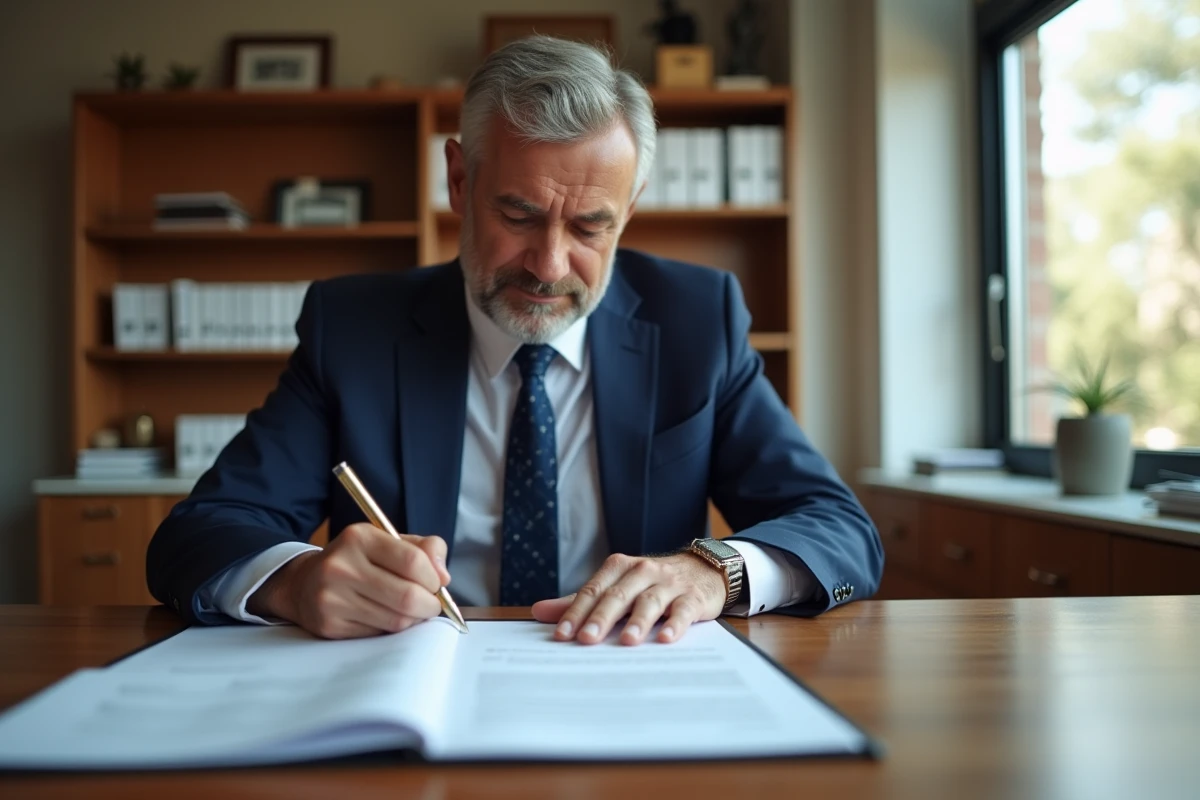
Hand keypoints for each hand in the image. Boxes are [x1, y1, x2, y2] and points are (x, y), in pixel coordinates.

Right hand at [247, 524, 450, 639]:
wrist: (304, 584)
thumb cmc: (357, 561)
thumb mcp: (387, 542)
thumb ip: (423, 550)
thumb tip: (444, 576)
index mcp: (359, 538)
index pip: (413, 561)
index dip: (434, 578)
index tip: (436, 583)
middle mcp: (341, 566)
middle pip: (407, 596)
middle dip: (430, 604)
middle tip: (431, 604)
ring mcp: (332, 598)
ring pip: (396, 620)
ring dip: (414, 619)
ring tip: (411, 610)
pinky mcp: (329, 626)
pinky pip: (379, 634)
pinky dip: (392, 629)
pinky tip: (386, 617)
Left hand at [531, 552, 726, 645]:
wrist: (703, 569)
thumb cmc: (652, 583)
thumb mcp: (617, 586)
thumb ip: (581, 601)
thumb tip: (539, 612)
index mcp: (620, 567)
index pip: (594, 590)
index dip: (576, 612)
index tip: (562, 635)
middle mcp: (643, 571)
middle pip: (618, 595)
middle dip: (602, 618)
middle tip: (587, 639)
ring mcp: (669, 584)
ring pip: (650, 601)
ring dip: (637, 621)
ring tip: (627, 641)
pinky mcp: (693, 597)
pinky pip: (683, 610)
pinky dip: (675, 624)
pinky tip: (666, 638)